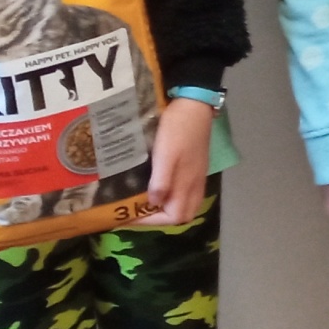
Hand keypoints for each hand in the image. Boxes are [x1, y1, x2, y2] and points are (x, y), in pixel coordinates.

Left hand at [137, 99, 213, 225]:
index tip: (131, 215)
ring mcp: (197, 176)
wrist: (194, 107)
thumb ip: (162, 182)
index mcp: (187, 183)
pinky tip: (159, 186)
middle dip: (161, 219)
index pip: (175, 217)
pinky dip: (173, 197)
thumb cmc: (178, 130)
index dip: (153, 221)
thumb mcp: (165, 155)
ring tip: (146, 202)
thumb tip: (154, 204)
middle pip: (184, 214)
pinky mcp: (196, 167)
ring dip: (167, 209)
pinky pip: (186, 192)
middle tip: (139, 211)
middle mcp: (195, 184)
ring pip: (186, 204)